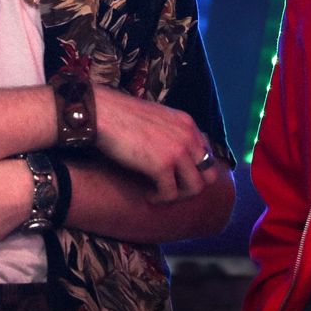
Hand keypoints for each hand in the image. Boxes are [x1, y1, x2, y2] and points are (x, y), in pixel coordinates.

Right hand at [91, 84, 214, 202]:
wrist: (102, 112)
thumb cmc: (121, 115)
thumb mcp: (157, 118)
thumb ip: (172, 132)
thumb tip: (174, 155)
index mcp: (188, 124)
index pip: (208, 155)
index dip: (195, 170)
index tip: (178, 177)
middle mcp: (188, 136)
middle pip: (209, 175)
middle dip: (191, 187)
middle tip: (172, 190)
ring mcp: (177, 151)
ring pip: (195, 188)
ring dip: (178, 196)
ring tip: (159, 194)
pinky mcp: (162, 165)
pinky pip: (170, 194)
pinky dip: (159, 199)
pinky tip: (148, 195)